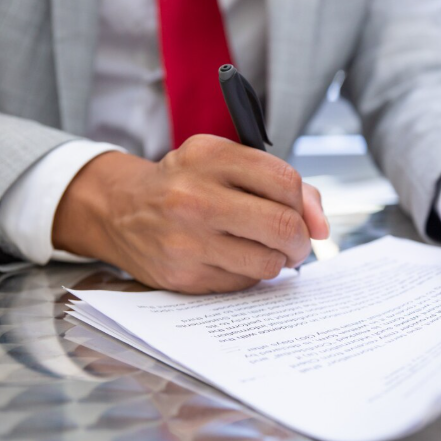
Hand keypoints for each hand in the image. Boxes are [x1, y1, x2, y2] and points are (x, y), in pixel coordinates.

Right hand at [53, 135, 329, 293]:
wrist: (119, 209)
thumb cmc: (187, 182)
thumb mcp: (226, 162)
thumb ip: (281, 183)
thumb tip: (321, 226)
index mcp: (210, 157)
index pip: (286, 181)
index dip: (306, 204)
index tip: (305, 216)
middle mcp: (194, 197)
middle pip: (283, 225)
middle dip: (301, 240)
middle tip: (296, 243)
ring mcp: (185, 240)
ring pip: (268, 262)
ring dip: (279, 261)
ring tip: (267, 251)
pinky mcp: (182, 276)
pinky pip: (243, 283)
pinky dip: (250, 274)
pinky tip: (234, 259)